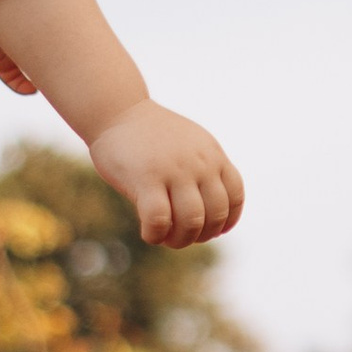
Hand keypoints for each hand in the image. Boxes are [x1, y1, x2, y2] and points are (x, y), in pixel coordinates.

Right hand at [87, 101, 243, 247]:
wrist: (116, 111)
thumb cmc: (151, 135)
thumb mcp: (190, 144)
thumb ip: (204, 169)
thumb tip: (212, 212)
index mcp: (212, 154)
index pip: (235, 196)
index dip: (226, 221)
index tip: (211, 230)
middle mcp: (199, 162)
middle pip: (215, 215)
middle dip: (201, 236)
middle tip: (181, 236)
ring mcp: (174, 170)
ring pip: (191, 221)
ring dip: (180, 240)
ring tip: (166, 238)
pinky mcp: (146, 178)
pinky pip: (159, 220)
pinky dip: (156, 235)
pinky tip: (148, 234)